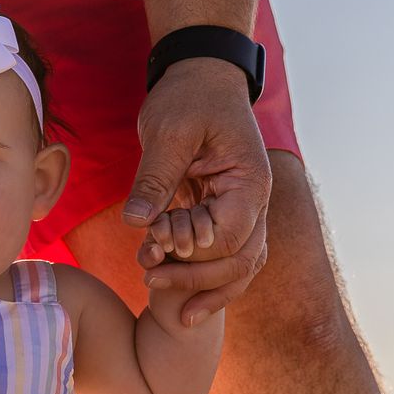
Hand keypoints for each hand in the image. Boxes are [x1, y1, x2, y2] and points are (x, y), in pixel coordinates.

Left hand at [123, 58, 272, 321]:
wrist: (200, 77)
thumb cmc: (188, 96)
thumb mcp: (168, 132)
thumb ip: (155, 179)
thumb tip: (138, 224)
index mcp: (249, 181)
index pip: (231, 236)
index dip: (194, 251)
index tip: (157, 246)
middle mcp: (255, 202)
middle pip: (241, 261)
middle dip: (198, 279)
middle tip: (151, 282)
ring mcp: (244, 211)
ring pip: (241, 267)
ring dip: (209, 290)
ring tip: (178, 316)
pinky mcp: (224, 215)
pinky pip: (226, 258)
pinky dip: (207, 280)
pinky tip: (183, 303)